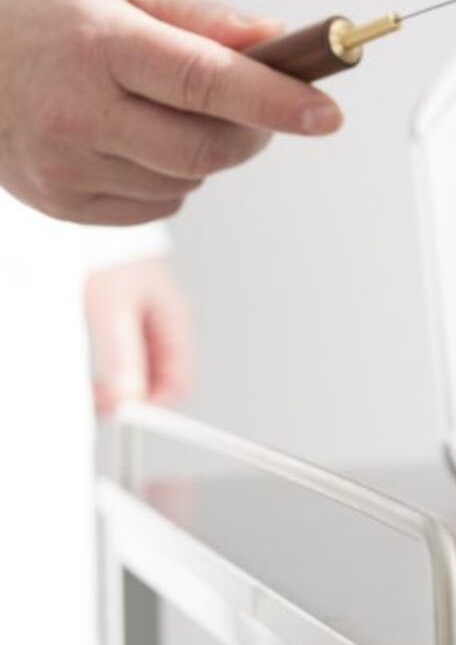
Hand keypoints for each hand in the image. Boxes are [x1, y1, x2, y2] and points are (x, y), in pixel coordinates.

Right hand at [0, 0, 341, 223]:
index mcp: (100, 45)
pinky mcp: (64, 204)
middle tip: (258, 109)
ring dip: (209, 153)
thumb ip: (205, 19)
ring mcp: (66, 165)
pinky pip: (160, 205)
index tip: (327, 113)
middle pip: (206, 147)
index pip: (206, 80)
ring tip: (168, 112)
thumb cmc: (51, 22)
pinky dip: (173, 177)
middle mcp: (78, 110)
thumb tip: (277, 41)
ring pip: (189, 179)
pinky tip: (138, 141)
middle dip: (253, 133)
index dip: (275, 100)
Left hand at [84, 257, 192, 415]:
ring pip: (138, 374)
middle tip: (102, 406)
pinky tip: (89, 374)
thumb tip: (129, 398)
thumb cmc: (106, 255)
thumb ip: (122, 355)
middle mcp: (163, 329)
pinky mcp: (122, 326)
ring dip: (116, 388)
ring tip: (91, 391)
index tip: (129, 417)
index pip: (180, 379)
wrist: (86, 228)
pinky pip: (121, 362)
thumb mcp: (112, 310)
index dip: (158, 404)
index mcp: (174, 323)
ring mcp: (143, 328)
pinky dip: (106, 375)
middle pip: (158, 381)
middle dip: (132, 398)